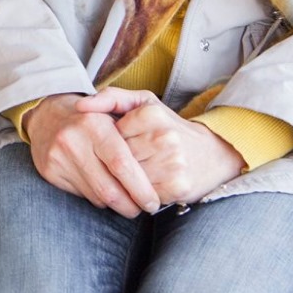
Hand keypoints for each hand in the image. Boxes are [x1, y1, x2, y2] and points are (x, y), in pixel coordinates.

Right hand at [24, 91, 161, 216]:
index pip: (121, 165)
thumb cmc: (92, 117)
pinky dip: (97, 197)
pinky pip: (82, 196)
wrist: (47, 114)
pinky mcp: (49, 171)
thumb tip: (156, 172)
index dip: (140, 189)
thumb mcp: (115, 111)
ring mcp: (58, 157)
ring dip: (116, 203)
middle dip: (130, 205)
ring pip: (96, 197)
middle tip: (143, 208)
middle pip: (108, 189)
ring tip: (125, 198)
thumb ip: (136, 134)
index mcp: (94, 124)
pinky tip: (101, 186)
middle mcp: (72, 140)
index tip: (153, 201)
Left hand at [91, 88, 245, 206]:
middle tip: (133, 158)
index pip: (112, 134)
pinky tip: (151, 183)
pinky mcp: (177, 187)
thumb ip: (110, 98)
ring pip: (128, 178)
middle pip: (118, 157)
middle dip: (119, 162)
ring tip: (143, 169)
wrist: (212, 155)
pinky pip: (142, 194)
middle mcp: (164, 137)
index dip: (114, 142)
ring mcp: (172, 163)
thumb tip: (80, 105)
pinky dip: (141, 193)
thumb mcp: (143, 104)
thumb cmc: (169, 127)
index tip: (127, 141)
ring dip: (128, 179)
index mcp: (152, 113)